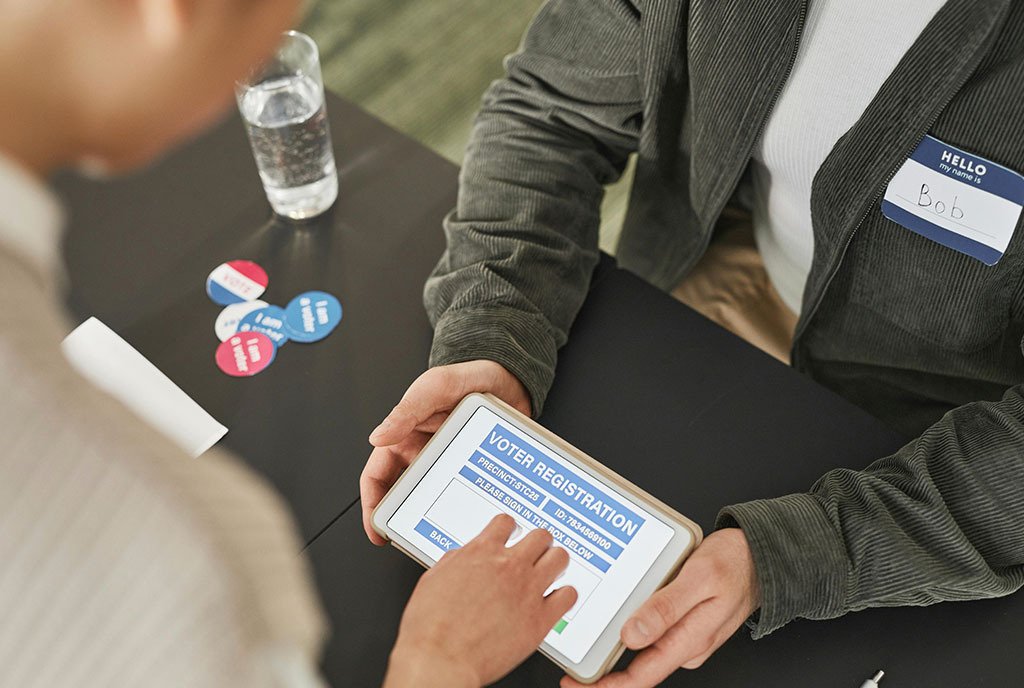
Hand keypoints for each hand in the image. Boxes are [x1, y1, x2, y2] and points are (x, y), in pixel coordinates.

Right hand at [361, 360, 530, 543]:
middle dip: (405, 519)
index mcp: (403, 439)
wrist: (506, 377)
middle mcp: (422, 455)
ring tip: (447, 532)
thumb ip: (407, 411)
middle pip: (404, 496)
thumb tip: (379, 437)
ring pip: (434, 498)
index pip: (378, 477)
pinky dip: (465, 505)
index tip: (378, 531)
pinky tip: (475, 516)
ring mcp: (447, 463)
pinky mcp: (471, 468)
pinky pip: (463, 491)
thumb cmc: (464, 377)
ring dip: (437, 516)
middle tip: (416, 539)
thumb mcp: (434, 389)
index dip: (373, 506)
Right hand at [384, 515, 577, 687]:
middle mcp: (509, 566)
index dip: (509, 528)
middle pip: (541, 536)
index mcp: (481, 552)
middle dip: (538, 543)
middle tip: (535, 553)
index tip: (511, 535)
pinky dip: (565, 596)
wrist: (440, 659)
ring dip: (555, 562)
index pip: (506, 523)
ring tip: (550, 571)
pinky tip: (557, 600)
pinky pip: (569, 596)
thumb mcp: (433, 579)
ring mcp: (528, 590)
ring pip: (560, 558)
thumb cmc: (430, 626)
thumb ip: (454, 561)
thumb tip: (463, 556)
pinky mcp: (540, 619)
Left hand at [563, 529, 758, 687]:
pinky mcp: (683, 622)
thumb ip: (666, 608)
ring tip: (587, 641)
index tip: (578, 683)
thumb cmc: (734, 564)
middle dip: (604, 671)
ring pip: (642, 650)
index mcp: (689, 640)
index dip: (606, 686)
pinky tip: (614, 620)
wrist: (761, 555)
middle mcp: (686, 644)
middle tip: (574, 666)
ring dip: (615, 650)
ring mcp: (685, 635)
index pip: (641, 676)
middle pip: (637, 668)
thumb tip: (633, 636)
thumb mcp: (699, 579)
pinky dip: (629, 630)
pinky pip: (651, 632)